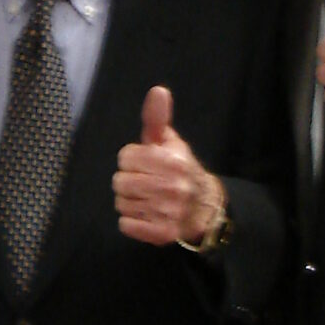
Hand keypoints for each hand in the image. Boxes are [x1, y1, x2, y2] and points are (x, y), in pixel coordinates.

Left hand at [113, 85, 224, 246]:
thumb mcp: (170, 141)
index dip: (132, 160)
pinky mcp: (162, 233)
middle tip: (145, 182)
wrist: (204, 207)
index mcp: (172, 161)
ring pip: (121, 204)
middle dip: (128, 181)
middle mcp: (172, 187)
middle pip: (120, 182)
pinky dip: (132, 221)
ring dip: (130, 201)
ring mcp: (168, 212)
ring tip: (147, 198)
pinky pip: (126, 225)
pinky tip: (147, 214)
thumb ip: (157, 118)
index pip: (125, 157)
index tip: (145, 164)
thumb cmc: (180, 168)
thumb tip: (158, 90)